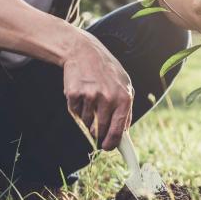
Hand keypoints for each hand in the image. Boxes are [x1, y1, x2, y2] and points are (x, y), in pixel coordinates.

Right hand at [63, 31, 133, 150]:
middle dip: (98, 133)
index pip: (118, 130)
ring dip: (88, 118)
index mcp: (124, 98)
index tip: (107, 148)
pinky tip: (82, 94)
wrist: (83, 51)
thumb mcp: (124, 85)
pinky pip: (75, 113)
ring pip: (87, 124)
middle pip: (101, 131)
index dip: (112, 143)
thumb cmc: (106, 70)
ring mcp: (90, 96)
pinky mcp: (74, 95)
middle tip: (97, 129)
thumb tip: (124, 132)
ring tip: (91, 100)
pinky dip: (77, 108)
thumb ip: (126, 109)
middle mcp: (108, 98)